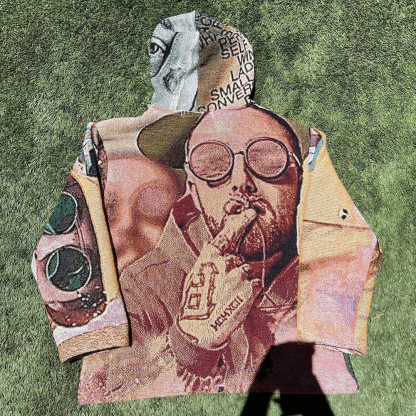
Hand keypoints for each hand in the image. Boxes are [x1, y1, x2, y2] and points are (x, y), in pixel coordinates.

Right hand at [177, 208, 261, 349]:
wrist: (201, 328)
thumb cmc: (195, 302)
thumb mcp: (196, 276)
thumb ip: (206, 258)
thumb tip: (210, 243)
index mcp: (210, 256)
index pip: (228, 233)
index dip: (241, 222)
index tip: (252, 213)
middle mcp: (226, 262)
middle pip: (241, 259)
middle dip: (239, 270)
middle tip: (229, 285)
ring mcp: (239, 274)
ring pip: (249, 272)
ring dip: (244, 283)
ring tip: (230, 297)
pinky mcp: (250, 289)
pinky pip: (256, 285)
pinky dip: (251, 293)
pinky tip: (238, 301)